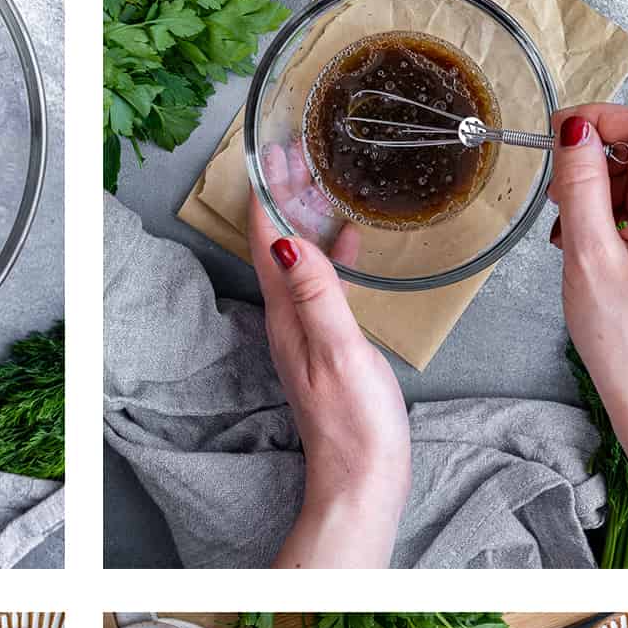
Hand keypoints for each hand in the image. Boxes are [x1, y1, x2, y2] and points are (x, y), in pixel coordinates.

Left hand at [249, 142, 410, 566]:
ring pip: (300, 259)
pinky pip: (323, 283)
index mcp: (287, 315)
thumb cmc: (355, 423)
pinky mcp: (327, 345)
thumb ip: (318, 294)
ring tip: (318, 178)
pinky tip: (349, 242)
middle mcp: (288, 319)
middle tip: (294, 148)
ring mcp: (306, 332)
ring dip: (305, 218)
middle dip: (282, 194)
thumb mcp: (340, 350)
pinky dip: (332, 253)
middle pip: (277, 243)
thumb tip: (288, 240)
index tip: (269, 148)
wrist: (362, 478)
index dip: (266, 191)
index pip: (266, 240)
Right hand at [550, 104, 627, 564]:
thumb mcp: (590, 258)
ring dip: (598, 197)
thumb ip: (580, 188)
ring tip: (573, 238)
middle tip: (558, 200)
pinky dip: (609, 220)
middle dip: (594, 166)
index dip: (599, 121)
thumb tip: (574, 132)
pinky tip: (590, 250)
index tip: (558, 130)